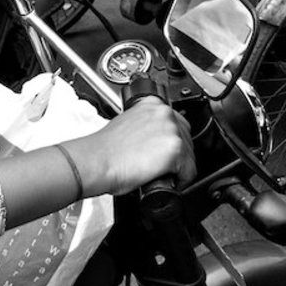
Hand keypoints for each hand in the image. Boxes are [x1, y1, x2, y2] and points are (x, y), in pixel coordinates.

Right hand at [65, 98, 194, 196]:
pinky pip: (190, 171)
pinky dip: (182, 180)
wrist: (96, 161)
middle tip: (163, 166)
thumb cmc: (104, 149)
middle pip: (186, 138)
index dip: (172, 142)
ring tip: (162, 174)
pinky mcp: (175, 149)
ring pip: (190, 155)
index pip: (176, 123)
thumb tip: (152, 139)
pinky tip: (166, 181)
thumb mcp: (126, 124)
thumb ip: (144, 126)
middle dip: (178, 155)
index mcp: (152, 104)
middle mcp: (164, 113)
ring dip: (179, 168)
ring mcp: (171, 130)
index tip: (165, 152)